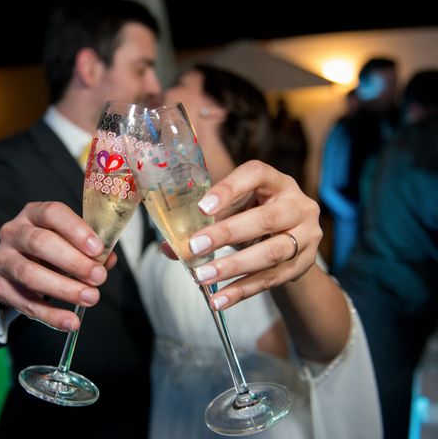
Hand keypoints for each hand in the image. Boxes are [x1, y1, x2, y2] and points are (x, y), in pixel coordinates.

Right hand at [0, 201, 115, 330]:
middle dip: (73, 262)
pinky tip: (70, 322)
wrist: (18, 264)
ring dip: (63, 289)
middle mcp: (13, 232)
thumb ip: (90, 248)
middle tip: (98, 277)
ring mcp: (2, 259)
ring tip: (90, 298)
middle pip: (40, 243)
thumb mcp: (70, 241)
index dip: (76, 230)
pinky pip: (24, 303)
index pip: (52, 213)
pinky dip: (50, 315)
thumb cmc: (51, 248)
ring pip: (29, 274)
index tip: (97, 248)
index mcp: (33, 214)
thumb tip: (107, 260)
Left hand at [183, 160, 321, 309]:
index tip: (202, 207)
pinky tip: (219, 299)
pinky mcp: (303, 265)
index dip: (229, 189)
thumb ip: (204, 224)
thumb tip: (168, 247)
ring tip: (202, 276)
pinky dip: (241, 291)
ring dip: (232, 266)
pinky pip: (270, 280)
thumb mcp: (236, 212)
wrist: (292, 243)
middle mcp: (297, 206)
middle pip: (265, 219)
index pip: (256, 175)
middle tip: (195, 247)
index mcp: (277, 182)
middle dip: (227, 234)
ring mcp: (306, 236)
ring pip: (270, 253)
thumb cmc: (255, 218)